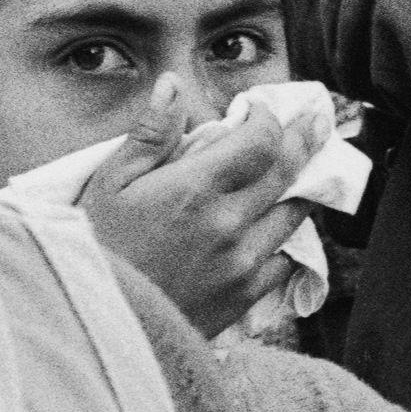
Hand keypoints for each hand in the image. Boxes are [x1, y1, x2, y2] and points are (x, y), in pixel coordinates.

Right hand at [80, 75, 308, 338]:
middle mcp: (228, 224)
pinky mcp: (243, 297)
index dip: (268, 117)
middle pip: (287, 171)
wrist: (96, 327)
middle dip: (305, 139)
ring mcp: (241, 263)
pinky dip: (285, 238)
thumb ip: (150, 133)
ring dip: (303, 186)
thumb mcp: (108, 183)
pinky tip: (278, 227)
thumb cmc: (94, 249)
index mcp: (194, 190)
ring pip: (293, 215)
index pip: (260, 140)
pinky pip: (283, 260)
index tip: (259, 108)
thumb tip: (173, 85)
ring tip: (309, 168)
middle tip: (316, 121)